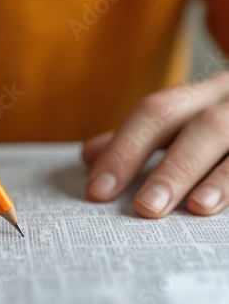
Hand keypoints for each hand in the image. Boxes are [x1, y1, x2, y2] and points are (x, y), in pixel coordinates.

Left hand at [83, 72, 228, 217]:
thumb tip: (89, 155)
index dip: (124, 149)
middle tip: (144, 208)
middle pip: (203, 126)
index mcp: (201, 94)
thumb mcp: (184, 119)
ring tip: (196, 207)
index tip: (97, 190)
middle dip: (172, 168)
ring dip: (220, 178)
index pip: (155, 113)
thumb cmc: (222, 117)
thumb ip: (140, 138)